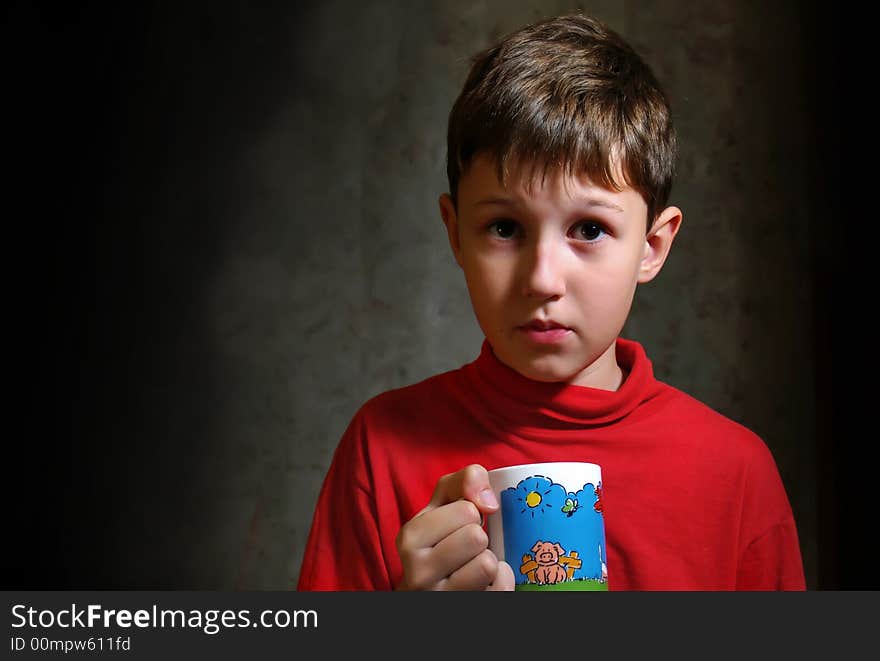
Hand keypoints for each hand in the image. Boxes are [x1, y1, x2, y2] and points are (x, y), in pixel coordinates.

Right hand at [395, 464, 514, 590]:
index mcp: (409, 538)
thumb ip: (463, 481)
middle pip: (476, 537)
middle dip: (480, 539)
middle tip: (466, 548)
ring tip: (472, 565)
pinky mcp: (464, 610)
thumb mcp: (443, 504)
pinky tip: (483, 583)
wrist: (430, 590)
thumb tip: (489, 500)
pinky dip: (501, 581)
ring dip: (488, 561)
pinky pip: (501, 587)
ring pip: (487, 565)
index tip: (458, 527)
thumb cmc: (441, 540)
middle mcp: (417, 574)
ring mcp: (439, 598)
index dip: (471, 514)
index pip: (466, 510)